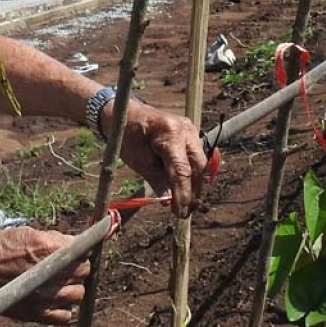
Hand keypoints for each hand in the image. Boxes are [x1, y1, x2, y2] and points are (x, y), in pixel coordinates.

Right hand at [0, 228, 88, 324]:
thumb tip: (73, 242)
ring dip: (72, 286)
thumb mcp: (25, 232)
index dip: (82, 248)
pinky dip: (62, 308)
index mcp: (49, 248)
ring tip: (57, 282)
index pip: (84, 248)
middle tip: (64, 264)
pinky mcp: (37, 314)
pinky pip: (65, 316)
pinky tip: (51, 299)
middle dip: (77, 266)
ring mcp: (46, 296)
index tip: (79, 248)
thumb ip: (53, 238)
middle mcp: (52, 274)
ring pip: (78, 294)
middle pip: (84, 271)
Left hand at [111, 102, 209, 216]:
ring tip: (186, 204)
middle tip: (185, 212)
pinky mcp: (191, 133)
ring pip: (201, 163)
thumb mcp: (138, 161)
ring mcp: (191, 129)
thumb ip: (157, 181)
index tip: (179, 213)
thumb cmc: (127, 136)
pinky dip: (192, 173)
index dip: (183, 194)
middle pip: (198, 166)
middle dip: (194, 191)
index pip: (182, 170)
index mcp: (169, 133)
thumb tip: (170, 202)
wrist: (125, 113)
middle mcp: (186, 129)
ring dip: (195, 184)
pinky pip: (196, 157)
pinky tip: (185, 188)